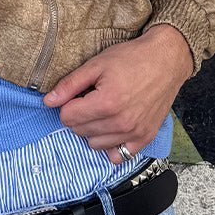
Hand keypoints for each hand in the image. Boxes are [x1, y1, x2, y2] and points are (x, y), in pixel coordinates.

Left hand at [42, 24, 193, 163]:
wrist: (165, 60)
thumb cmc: (131, 58)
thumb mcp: (96, 64)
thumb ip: (70, 84)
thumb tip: (48, 101)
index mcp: (106, 103)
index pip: (68, 117)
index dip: (69, 103)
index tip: (80, 93)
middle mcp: (120, 123)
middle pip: (80, 131)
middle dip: (79, 115)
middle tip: (92, 98)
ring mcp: (134, 133)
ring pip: (95, 145)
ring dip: (93, 130)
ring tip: (103, 110)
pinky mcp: (145, 138)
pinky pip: (119, 156)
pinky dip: (111, 145)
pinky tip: (113, 127)